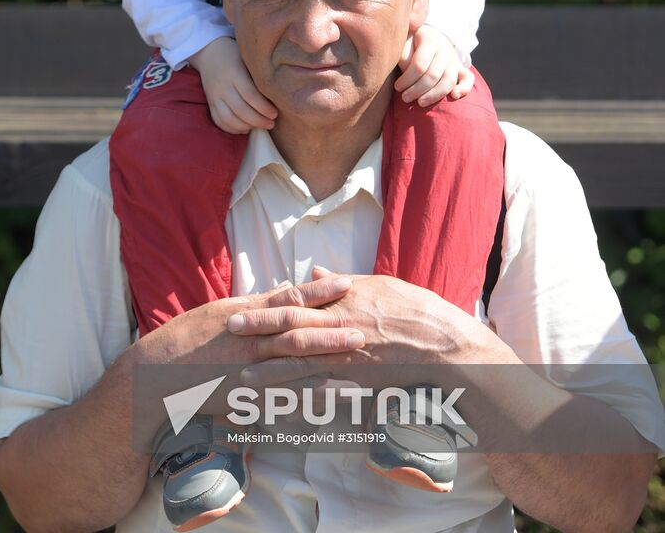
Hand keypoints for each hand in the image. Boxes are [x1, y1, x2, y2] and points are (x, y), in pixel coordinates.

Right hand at [188, 36, 277, 132]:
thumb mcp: (248, 59)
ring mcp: (214, 95)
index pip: (250, 95)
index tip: (275, 113)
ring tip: (260, 127)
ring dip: (246, 126)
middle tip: (271, 123)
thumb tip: (278, 94)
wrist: (209, 53)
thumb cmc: (236, 55)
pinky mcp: (210, 102)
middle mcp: (222, 85)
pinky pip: (218, 120)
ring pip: (228, 118)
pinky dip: (232, 128)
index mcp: (234, 72)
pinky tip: (245, 128)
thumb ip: (259, 75)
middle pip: (240, 109)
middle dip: (258, 120)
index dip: (264, 107)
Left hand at [229, 271, 507, 388]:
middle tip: (229, 335)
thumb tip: (314, 267)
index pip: (298, 303)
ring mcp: (350, 357)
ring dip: (269, 372)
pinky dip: (298, 402)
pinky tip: (278, 409)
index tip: (240, 310)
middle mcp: (343, 327)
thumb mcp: (380, 284)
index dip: (267, 308)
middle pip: (292, 331)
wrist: (446, 346)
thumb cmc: (417, 310)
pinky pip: (323, 394)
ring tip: (241, 379)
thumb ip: (343, 280)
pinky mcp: (359, 383)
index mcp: (346, 301)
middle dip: (258, 335)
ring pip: (301, 365)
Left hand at [394, 25, 474, 104]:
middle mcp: (444, 50)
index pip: (420, 64)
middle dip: (417, 89)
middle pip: (433, 75)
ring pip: (448, 80)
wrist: (428, 35)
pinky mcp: (460, 69)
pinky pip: (468, 78)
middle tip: (405, 98)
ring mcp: (454, 60)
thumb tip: (406, 72)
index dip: (407, 79)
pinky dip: (464, 88)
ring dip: (434, 95)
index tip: (397, 87)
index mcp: (429, 40)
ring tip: (420, 103)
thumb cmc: (411, 42)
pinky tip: (454, 96)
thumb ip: (404, 56)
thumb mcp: (404, 42)